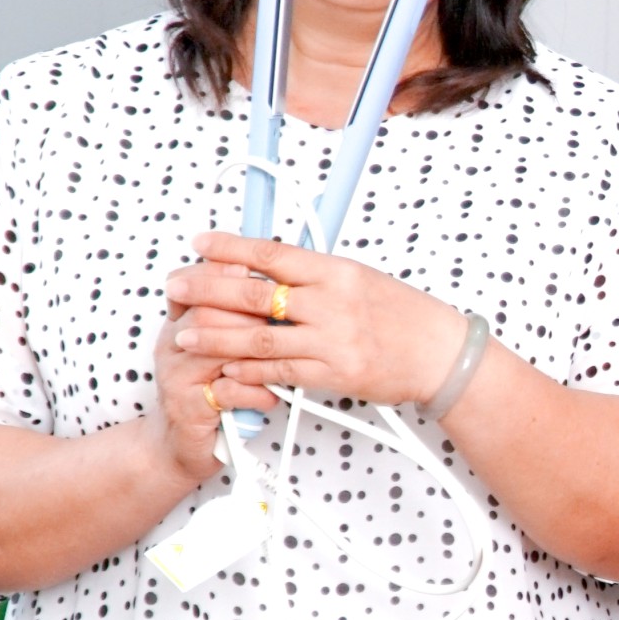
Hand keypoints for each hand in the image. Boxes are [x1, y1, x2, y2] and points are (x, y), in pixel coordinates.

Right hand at [149, 281, 269, 485]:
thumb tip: (276, 284)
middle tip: (280, 316)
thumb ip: (235, 320)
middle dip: (248, 311)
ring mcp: (178, 378)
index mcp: (180, 325)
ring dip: (255, 350)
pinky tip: (272, 395)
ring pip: (214, 350)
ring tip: (283, 354)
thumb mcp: (218, 351)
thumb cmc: (208, 393)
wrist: (179, 446)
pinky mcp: (189, 410)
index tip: (249, 266)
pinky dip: (255, 392)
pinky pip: (225, 393)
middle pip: (206, 312)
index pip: (191, 285)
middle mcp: (174, 346)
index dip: (218, 272)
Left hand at [165, 232, 467, 411]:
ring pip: (259, 337)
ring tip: (186, 334)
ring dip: (217, 337)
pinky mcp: (334, 375)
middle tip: (176, 287)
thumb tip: (273, 268)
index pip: (272, 253)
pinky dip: (249, 371)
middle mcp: (332, 302)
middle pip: (255, 293)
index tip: (200, 244)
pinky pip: (280, 372)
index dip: (230, 248)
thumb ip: (318, 276)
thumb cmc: (407, 317)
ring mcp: (332, 340)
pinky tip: (226, 368)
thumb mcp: (362, 280)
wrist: (442, 355)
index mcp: (337, 271)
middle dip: (208, 290)